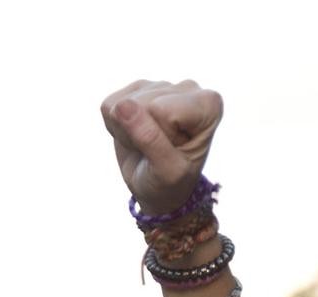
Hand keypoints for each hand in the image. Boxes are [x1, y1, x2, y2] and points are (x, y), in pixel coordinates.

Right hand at [99, 79, 222, 214]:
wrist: (158, 189)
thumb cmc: (172, 184)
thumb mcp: (168, 171)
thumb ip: (150, 139)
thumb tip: (122, 105)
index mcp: (209, 104)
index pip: (163, 110)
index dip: (163, 136)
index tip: (176, 150)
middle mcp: (188, 87)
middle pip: (142, 104)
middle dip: (144, 133)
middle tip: (160, 150)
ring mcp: (160, 85)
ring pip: (122, 103)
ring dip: (128, 131)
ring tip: (148, 145)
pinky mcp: (135, 89)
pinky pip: (108, 105)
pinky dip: (115, 127)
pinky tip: (135, 134)